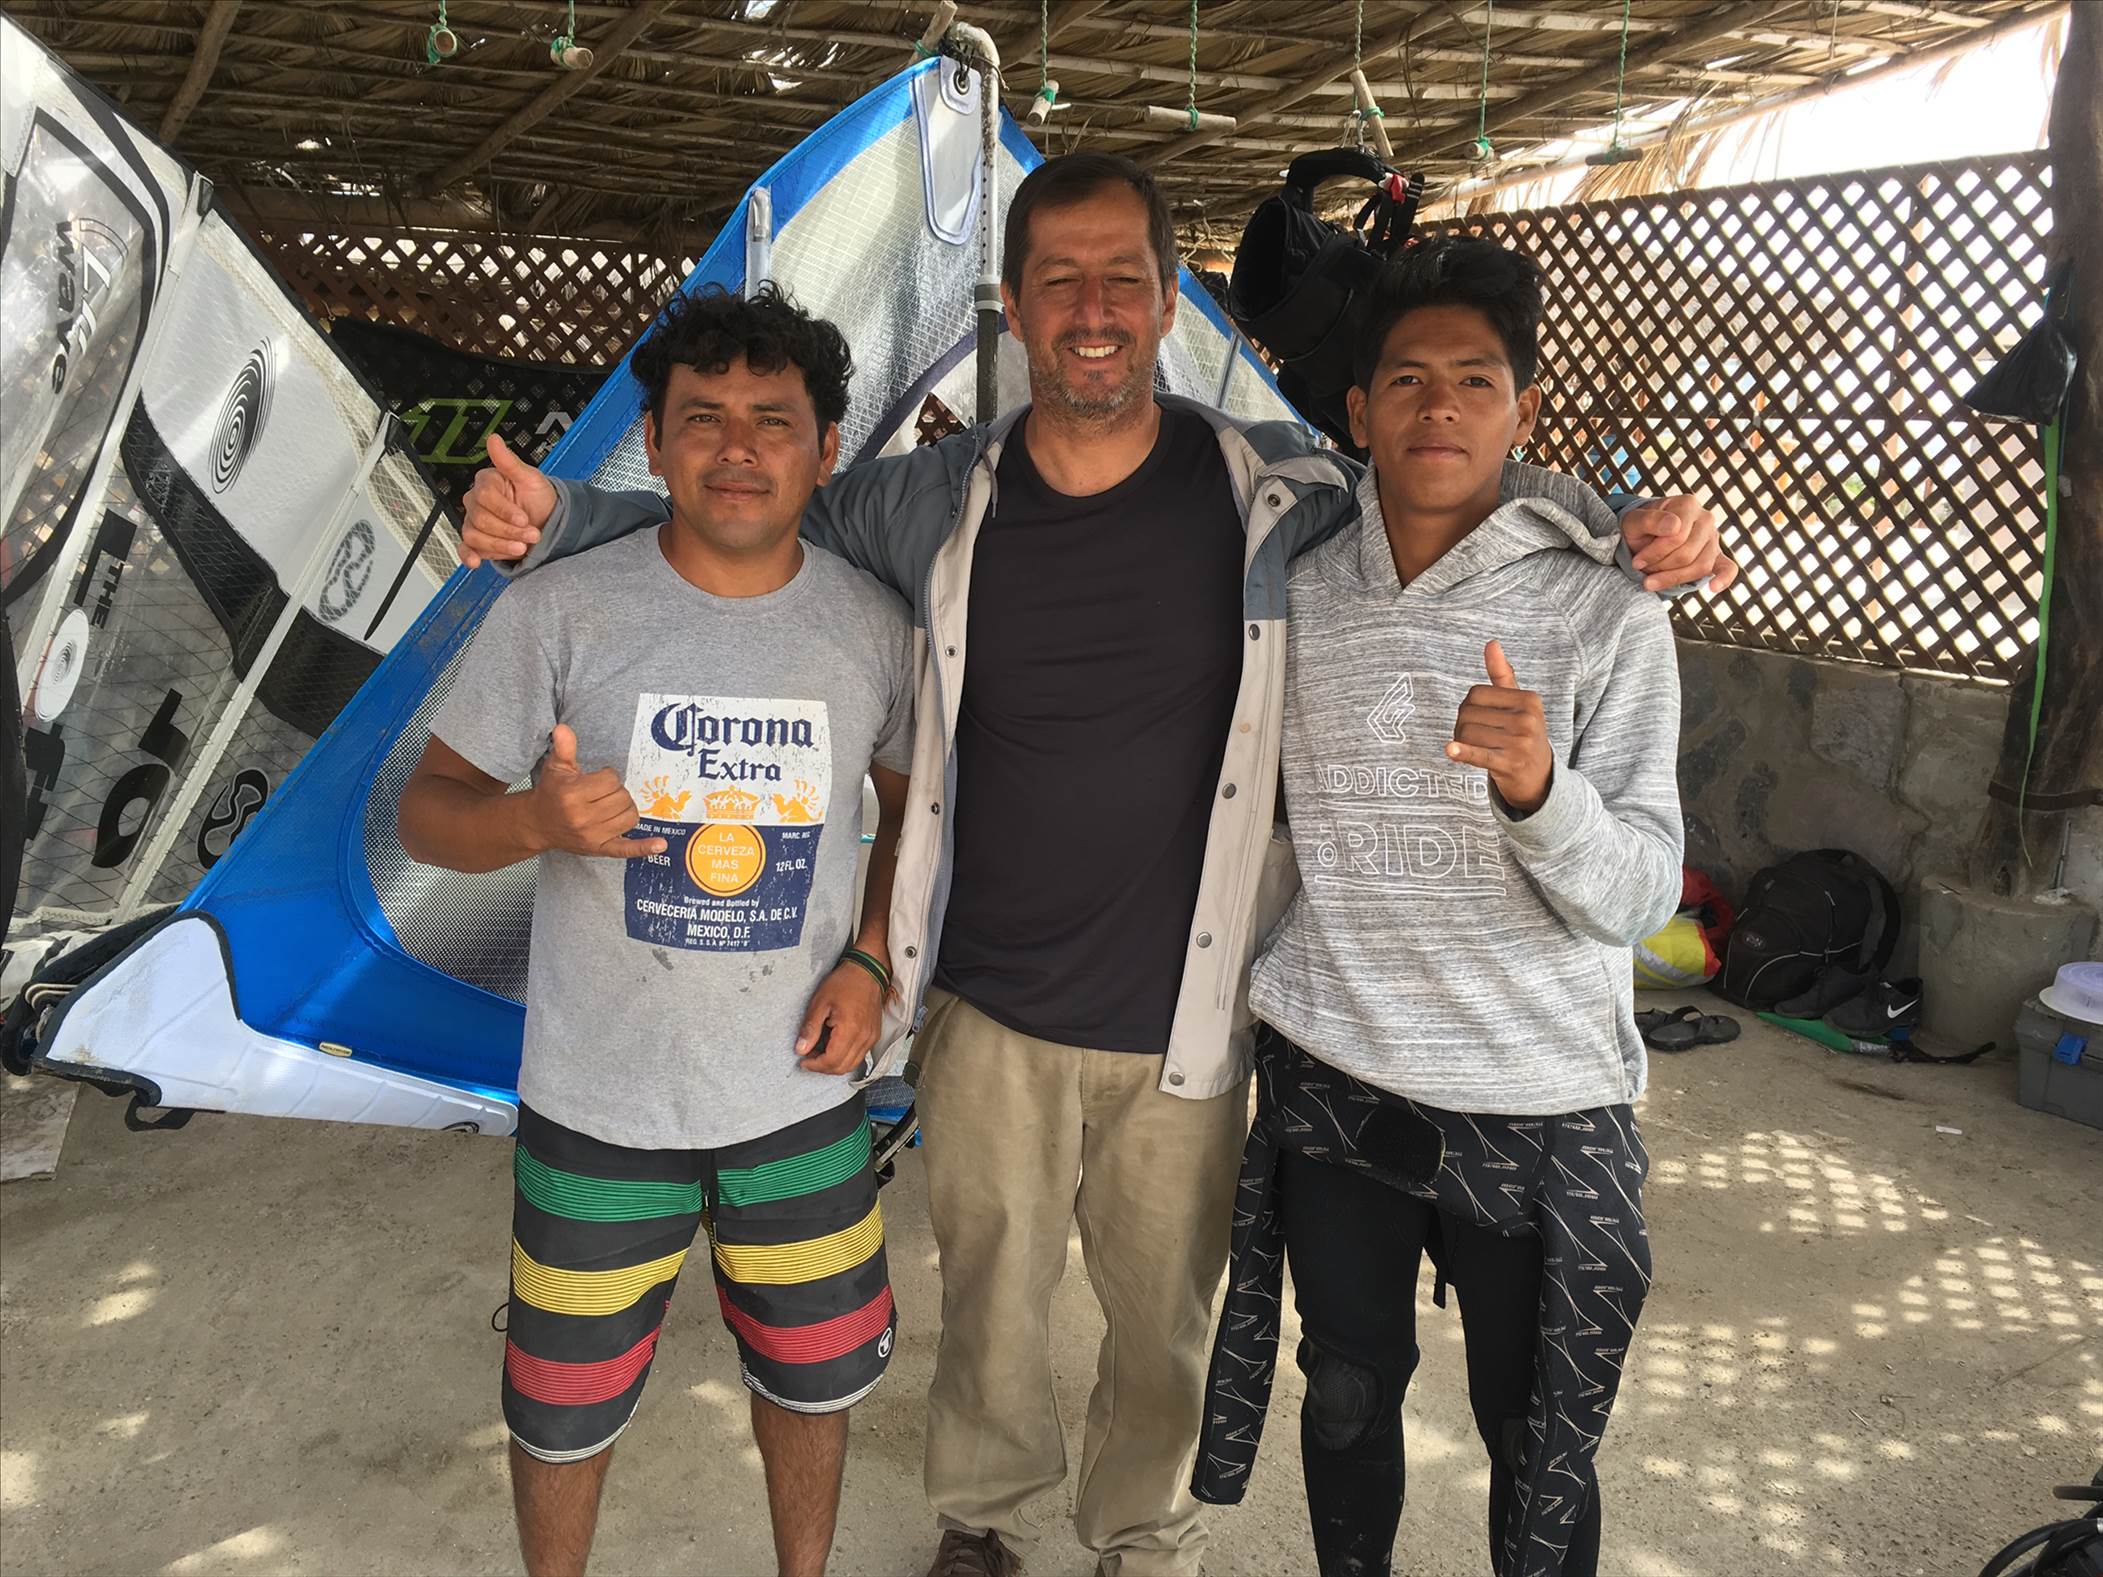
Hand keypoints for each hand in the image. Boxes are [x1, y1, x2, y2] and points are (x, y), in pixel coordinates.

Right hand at [460, 433, 556, 568]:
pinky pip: (465, 548)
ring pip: (474, 536)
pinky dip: (468, 556)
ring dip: (500, 545)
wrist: (548, 521)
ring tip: (522, 547)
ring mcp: (475, 522)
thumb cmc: (539, 498)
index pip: (485, 497)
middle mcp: (476, 502)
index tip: (524, 518)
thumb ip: (510, 461)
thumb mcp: (531, 478)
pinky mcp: (478, 541)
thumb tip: (494, 439)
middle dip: (509, 531)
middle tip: (532, 535)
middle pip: (480, 520)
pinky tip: (476, 562)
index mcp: (487, 483)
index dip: (505, 510)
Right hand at [525, 725, 666, 858]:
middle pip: (622, 798)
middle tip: (601, 794)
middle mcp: (582, 817)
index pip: (611, 779)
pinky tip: (660, 844)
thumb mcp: (556, 767)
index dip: (607, 776)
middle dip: (616, 792)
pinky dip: (644, 847)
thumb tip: (562, 728)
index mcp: (572, 794)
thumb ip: (564, 747)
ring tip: (610, 807)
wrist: (538, 823)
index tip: (597, 780)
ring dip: (625, 809)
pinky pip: (626, 849)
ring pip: (630, 817)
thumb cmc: (552, 792)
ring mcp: (592, 835)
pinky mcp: (600, 849)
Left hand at [795, 961, 886, 1074]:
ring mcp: (871, 1038)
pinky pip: (859, 1056)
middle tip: (809, 1056)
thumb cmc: (844, 983)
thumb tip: (801, 1049)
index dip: (814, 1065)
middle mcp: (864, 1038)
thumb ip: (810, 1029)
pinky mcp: (874, 1036)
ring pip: (851, 1065)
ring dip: (834, 1064)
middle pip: (842, 1068)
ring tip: (820, 1051)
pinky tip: (834, 1045)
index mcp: (850, 1030)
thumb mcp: (820, 1003)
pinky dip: (845, 1057)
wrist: (867, 972)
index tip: (803, 1060)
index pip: (831, 1061)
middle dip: (823, 1067)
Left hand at [1448, 640, 1551, 813]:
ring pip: (1467, 735)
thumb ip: (1502, 675)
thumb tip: (1491, 643)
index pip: (1475, 693)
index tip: (1478, 719)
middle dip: (1462, 726)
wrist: (1540, 777)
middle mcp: (1527, 719)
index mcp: (1529, 700)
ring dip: (1462, 744)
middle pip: (1468, 714)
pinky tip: (1451, 750)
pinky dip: (1463, 753)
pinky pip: (1479, 755)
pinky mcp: (1510, 764)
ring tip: (1476, 749)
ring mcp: (1521, 743)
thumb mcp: (1518, 703)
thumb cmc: (1523, 733)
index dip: (1467, 706)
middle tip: (1476, 738)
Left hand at [1620, 493, 1738, 593]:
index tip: (1636, 562)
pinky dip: (1723, 578)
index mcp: (1687, 504)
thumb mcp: (1635, 521)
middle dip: (1660, 567)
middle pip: (1687, 554)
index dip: (1654, 553)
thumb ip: (1650, 520)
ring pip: (1701, 566)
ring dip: (1673, 578)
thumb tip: (1674, 526)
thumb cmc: (1640, 527)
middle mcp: (1705, 518)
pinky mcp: (1716, 556)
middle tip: (1642, 569)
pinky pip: (1728, 568)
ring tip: (1651, 581)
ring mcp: (1713, 538)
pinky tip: (1713, 587)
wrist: (1644, 534)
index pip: (1676, 537)